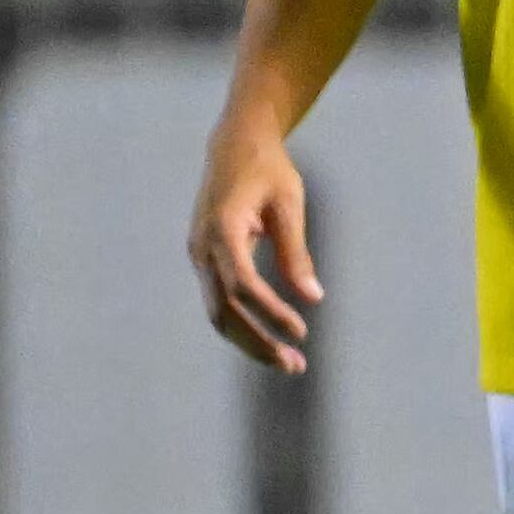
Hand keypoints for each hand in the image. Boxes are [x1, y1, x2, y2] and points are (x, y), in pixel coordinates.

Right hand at [187, 121, 321, 372]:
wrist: (234, 146)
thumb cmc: (268, 171)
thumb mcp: (289, 204)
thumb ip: (297, 252)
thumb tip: (314, 297)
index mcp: (222, 229)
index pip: (242, 285)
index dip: (270, 312)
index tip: (301, 332)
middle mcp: (202, 247)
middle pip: (224, 309)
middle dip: (257, 342)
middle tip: (296, 366)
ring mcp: (199, 256)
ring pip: (217, 312)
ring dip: (250, 341)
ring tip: (289, 363)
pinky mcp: (205, 260)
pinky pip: (220, 301)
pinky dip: (244, 324)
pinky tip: (271, 340)